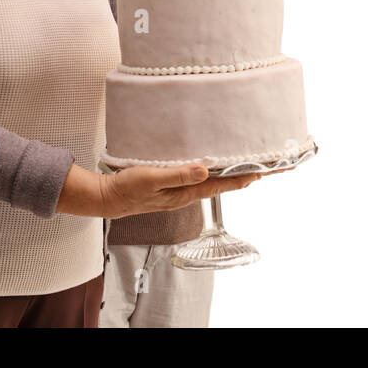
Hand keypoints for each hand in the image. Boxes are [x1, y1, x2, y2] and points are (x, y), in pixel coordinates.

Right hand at [97, 164, 259, 218]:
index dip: (238, 180)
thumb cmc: (128, 189)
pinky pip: (196, 182)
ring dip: (225, 177)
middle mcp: (184, 195)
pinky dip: (209, 175)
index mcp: (183, 194)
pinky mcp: (170, 189)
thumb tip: (204, 171)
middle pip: (217, 186)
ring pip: (208, 184)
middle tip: (258, 170)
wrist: (109, 198)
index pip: (218, 186)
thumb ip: (178, 175)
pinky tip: (210, 170)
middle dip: (238, 178)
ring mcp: (177, 193)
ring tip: (241, 168)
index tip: (257, 174)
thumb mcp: (152, 178)